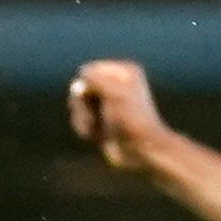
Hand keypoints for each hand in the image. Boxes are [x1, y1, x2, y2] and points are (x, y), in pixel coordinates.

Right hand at [65, 58, 172, 172]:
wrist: (143, 150)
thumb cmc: (133, 121)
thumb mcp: (115, 94)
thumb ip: (96, 79)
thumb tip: (81, 73)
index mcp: (124, 72)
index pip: (89, 70)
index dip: (86, 86)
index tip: (97, 100)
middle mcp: (115, 84)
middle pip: (80, 87)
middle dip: (81, 104)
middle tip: (91, 119)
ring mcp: (107, 103)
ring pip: (78, 104)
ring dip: (81, 118)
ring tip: (94, 131)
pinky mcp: (101, 120)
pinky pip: (80, 118)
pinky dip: (84, 128)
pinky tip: (96, 137)